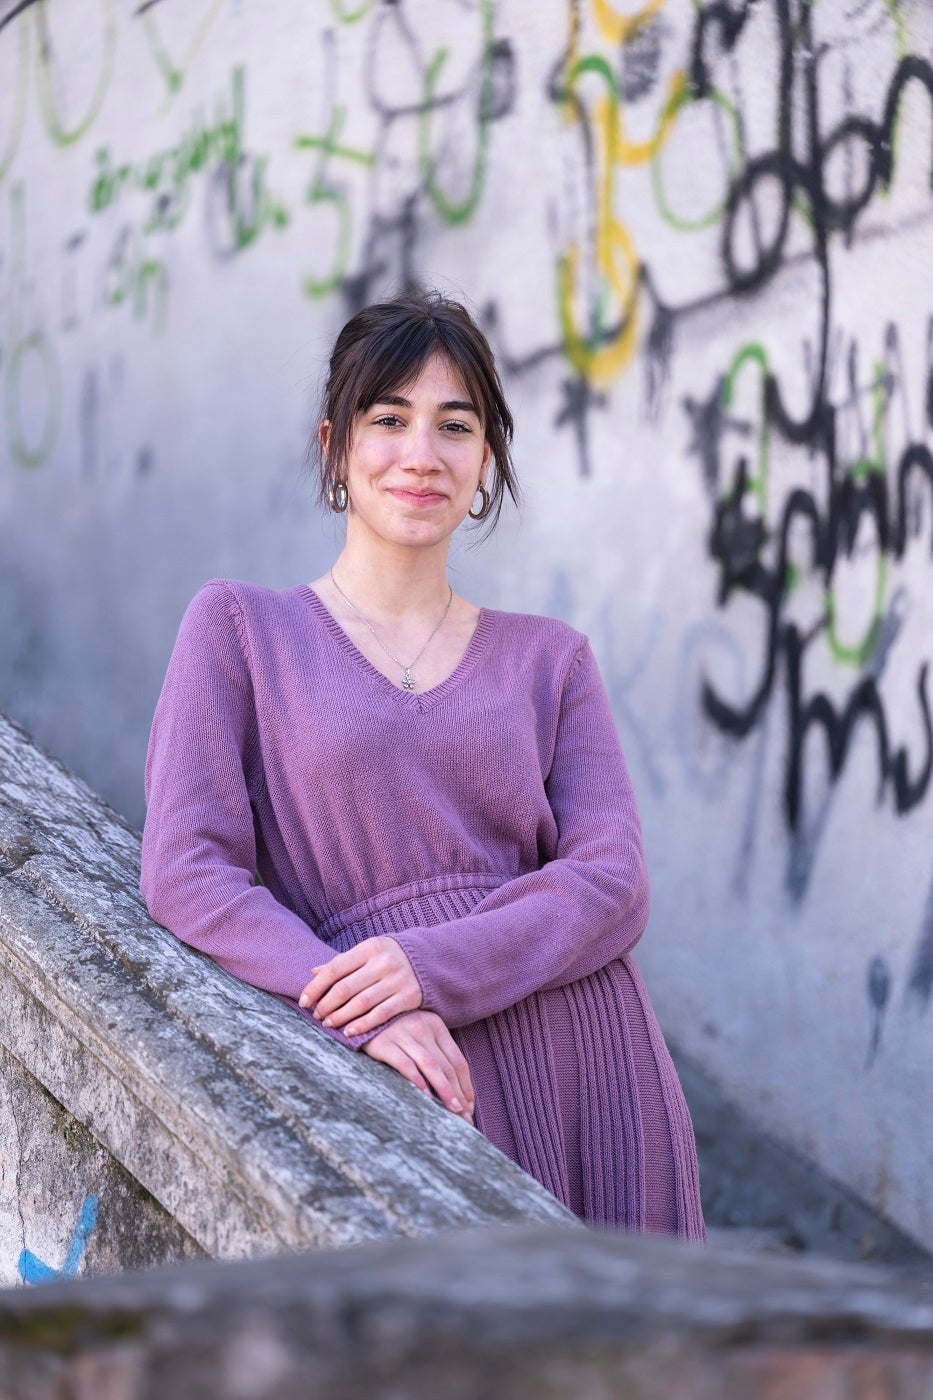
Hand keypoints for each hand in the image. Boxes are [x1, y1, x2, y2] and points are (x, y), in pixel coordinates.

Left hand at [298, 936, 421, 1036]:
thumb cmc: (391, 957)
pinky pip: (381, 1014)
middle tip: (317, 1015)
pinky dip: (363, 1025)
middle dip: (326, 1005)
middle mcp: (384, 962)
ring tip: (328, 1023)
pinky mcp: (410, 996)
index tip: (303, 1001)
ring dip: (341, 1017)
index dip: (316, 987)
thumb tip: (314, 972)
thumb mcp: (369, 952)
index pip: (335, 968)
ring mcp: (398, 980)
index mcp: (370, 947)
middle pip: (346, 988)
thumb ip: (344, 962)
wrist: (432, 960)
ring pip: (361, 1003)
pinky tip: (349, 1031)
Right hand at [362, 1011, 474, 1123]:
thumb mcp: (417, 1033)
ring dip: (445, 1090)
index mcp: (436, 1025)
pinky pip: (405, 1064)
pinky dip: (417, 1080)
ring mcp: (403, 1034)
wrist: (359, 1011)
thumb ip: (433, 1053)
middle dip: (459, 1094)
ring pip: (431, 1066)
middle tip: (465, 1117)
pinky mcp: (384, 1043)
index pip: (458, 1061)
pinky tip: (425, 1097)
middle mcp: (423, 1027)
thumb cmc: (391, 1028)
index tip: (469, 1106)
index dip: (466, 1086)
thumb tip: (453, 1089)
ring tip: (452, 1110)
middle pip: (447, 1066)